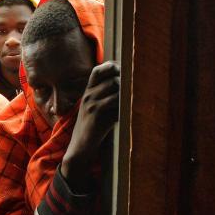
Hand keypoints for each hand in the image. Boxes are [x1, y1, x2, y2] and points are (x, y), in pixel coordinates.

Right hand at [61, 61, 120, 192]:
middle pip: (112, 79)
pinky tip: (126, 115)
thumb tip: (128, 84)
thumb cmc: (94, 126)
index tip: (127, 74)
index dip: (114, 68)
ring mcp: (92, 104)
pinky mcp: (97, 115)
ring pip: (116, 89)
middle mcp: (89, 94)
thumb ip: (107, 95)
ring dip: (127, 96)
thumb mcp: (96, 107)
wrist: (81, 145)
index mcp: (88, 91)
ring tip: (131, 104)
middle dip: (126, 85)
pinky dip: (124, 108)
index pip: (99, 70)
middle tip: (134, 94)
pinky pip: (116, 104)